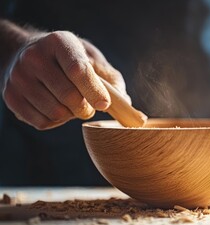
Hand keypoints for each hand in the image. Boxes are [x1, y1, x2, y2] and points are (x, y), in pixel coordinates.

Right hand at [2, 31, 128, 129]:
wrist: (27, 55)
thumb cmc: (68, 59)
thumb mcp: (91, 58)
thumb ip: (110, 78)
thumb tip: (125, 102)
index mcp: (59, 42)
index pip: (78, 70)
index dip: (94, 91)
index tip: (105, 105)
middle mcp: (34, 57)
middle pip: (69, 97)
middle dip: (86, 108)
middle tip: (89, 107)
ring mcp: (19, 77)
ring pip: (56, 113)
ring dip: (71, 115)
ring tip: (72, 105)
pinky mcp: (11, 97)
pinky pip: (43, 123)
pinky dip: (56, 122)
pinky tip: (57, 108)